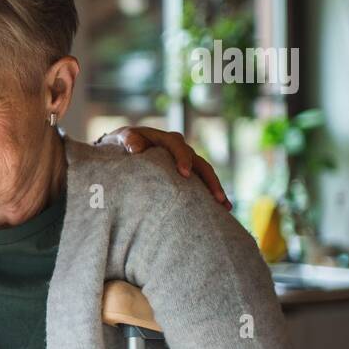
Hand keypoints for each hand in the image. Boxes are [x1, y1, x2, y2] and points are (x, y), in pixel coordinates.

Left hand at [97, 126, 230, 209]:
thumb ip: (129, 140)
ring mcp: (186, 162)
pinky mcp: (187, 174)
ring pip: (205, 175)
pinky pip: (201, 184)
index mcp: (166, 140)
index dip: (183, 158)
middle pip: (200, 163)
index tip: (184, 174)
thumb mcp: (123, 138)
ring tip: (225, 207)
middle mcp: (181, 149)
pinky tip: (221, 210)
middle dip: (209, 180)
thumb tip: (137, 149)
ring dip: (215, 189)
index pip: (178, 146)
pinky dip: (209, 195)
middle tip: (216, 198)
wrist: (126, 147)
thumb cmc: (124, 142)